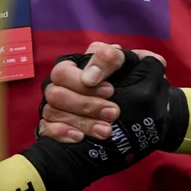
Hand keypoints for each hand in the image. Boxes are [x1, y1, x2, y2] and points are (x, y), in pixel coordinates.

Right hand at [21, 52, 188, 190]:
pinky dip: (62, 132)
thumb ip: (140, 61)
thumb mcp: (145, 77)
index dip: (87, 79)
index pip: (70, 66)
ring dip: (81, 120)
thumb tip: (114, 51)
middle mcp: (66, 81)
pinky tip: (80, 138)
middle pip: (58, 88)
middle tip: (113, 113)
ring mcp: (57, 103)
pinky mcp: (53, 124)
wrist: (138, 128)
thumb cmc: (138, 96)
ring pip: (53, 109)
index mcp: (85, 64)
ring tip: (106, 130)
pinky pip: (46, 127)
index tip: (111, 90)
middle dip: (86, 103)